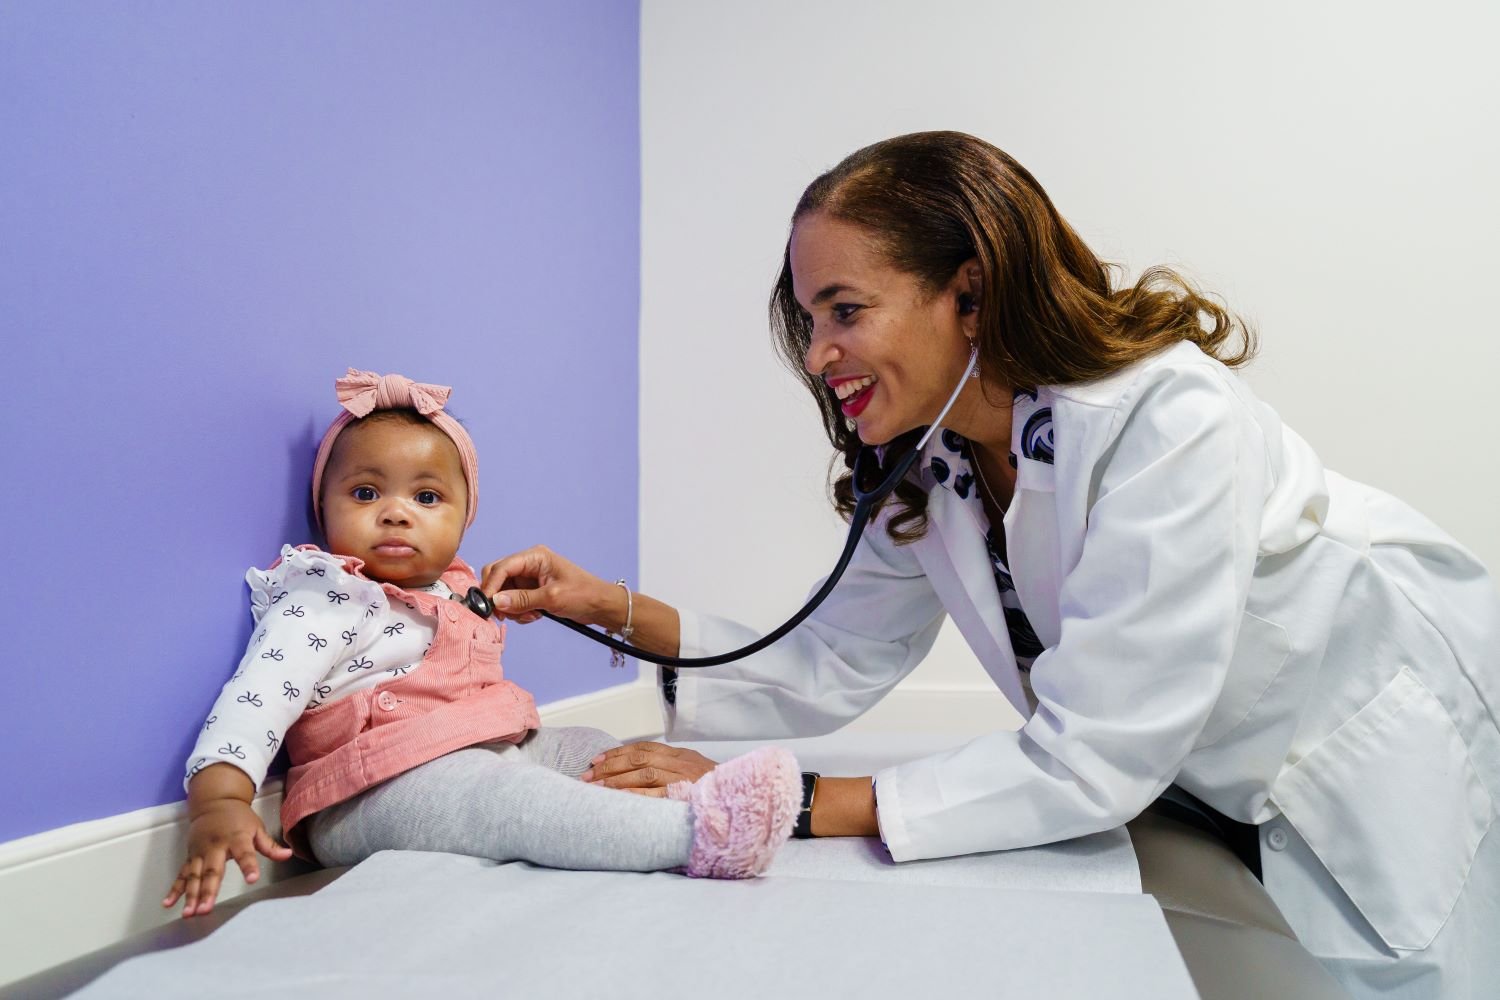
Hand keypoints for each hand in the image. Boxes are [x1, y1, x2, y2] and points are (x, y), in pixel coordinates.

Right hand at [162, 799, 292, 917]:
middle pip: (212, 871)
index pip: (245, 853)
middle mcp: (215, 847)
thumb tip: (289, 854)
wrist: (214, 802)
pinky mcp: (190, 857)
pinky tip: (168, 904)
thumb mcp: (257, 827)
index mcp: (236, 838)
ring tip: (189, 913)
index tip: (253, 878)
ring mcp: (200, 853)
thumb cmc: (239, 817)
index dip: (249, 866)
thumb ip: (270, 845)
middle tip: (206, 910)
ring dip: (190, 896)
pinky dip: (174, 890)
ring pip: (194, 876)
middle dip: (208, 891)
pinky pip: (181, 875)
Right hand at [480, 545, 621, 627]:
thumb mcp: (552, 598)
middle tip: (504, 615)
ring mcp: (530, 578)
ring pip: (504, 592)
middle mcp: (529, 564)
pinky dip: (519, 611)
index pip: (502, 567)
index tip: (486, 605)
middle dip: (498, 597)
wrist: (600, 606)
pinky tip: (535, 616)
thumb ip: (522, 600)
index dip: (491, 586)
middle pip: (498, 577)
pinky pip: (514, 601)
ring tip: (530, 616)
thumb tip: (496, 602)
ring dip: (512, 608)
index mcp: (535, 557)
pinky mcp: (532, 591)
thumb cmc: (584, 594)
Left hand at [581, 742, 718, 796]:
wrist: (746, 799)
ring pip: (644, 774)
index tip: (596, 760)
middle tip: (587, 776)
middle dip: (610, 766)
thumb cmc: (717, 792)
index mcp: (681, 756)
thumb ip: (673, 771)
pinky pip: (657, 795)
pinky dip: (637, 796)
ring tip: (596, 789)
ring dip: (617, 781)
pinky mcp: (687, 795)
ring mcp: (685, 778)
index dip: (617, 753)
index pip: (643, 748)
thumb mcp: (695, 774)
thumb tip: (641, 777)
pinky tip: (620, 800)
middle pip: (639, 758)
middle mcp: (681, 763)